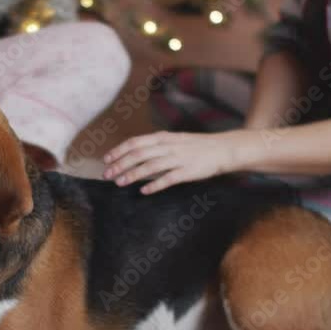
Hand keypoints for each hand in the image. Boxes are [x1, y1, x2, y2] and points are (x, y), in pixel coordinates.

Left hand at [103, 131, 251, 193]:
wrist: (223, 149)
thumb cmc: (196, 146)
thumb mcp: (174, 140)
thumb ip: (156, 146)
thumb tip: (135, 154)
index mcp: (163, 137)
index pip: (135, 142)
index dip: (119, 150)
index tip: (106, 159)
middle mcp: (168, 146)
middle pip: (139, 154)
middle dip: (121, 164)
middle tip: (107, 174)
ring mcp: (178, 158)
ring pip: (150, 165)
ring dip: (133, 174)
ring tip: (120, 182)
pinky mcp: (188, 171)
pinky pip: (168, 178)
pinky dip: (155, 185)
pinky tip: (144, 191)